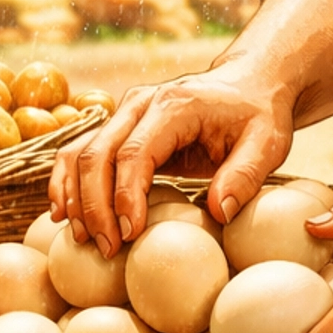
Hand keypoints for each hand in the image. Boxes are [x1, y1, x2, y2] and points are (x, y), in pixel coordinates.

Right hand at [50, 60, 294, 256]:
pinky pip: (78, 152)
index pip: (134, 153)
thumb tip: (218, 213)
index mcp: (174, 106)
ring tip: (84, 240)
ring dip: (74, 198)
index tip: (129, 235)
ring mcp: (123, 113)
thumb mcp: (268, 143)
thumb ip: (245, 176)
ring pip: (78, 153)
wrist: (248, 84)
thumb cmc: (258, 115)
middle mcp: (139, 104)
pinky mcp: (117, 127)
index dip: (125, 197)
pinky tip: (64, 215)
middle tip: (106, 249)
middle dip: (94, 206)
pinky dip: (66, 183)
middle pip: (96, 154)